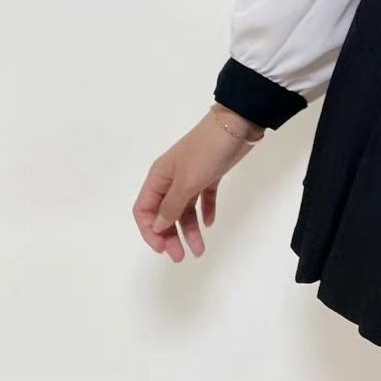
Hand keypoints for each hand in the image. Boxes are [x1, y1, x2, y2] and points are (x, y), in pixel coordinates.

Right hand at [132, 105, 265, 262]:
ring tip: (199, 250)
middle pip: (164, 213)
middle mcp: (172, 178)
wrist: (237, 125)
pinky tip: (210, 223)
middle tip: (181, 256)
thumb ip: (170, 206)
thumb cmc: (207, 152)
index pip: (144, 210)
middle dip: (170, 236)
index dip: (149, 232)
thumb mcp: (186, 182)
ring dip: (190, 229)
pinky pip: (203, 198)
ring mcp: (192, 176)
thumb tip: (157, 225)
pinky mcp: (210, 174)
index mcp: (159, 177)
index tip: (162, 249)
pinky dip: (205, 211)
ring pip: (185, 209)